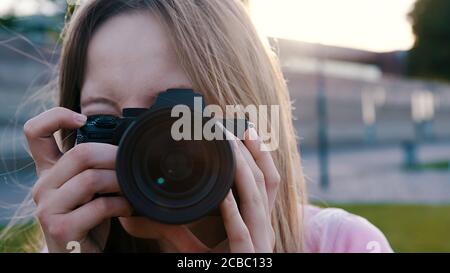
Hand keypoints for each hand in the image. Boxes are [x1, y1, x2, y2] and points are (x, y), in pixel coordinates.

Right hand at [25, 107, 132, 251]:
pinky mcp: (61, 228)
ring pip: (91, 179)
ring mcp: (48, 208)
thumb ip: (93, 166)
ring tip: (130, 188)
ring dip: (120, 181)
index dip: (55, 116)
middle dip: (115, 156)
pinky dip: (122, 204)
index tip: (83, 120)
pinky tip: (128, 208)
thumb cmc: (89, 218)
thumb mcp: (88, 189)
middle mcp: (42, 186)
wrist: (79, 255)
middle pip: (80, 153)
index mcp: (49, 171)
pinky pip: (100, 206)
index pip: (34, 132)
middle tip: (131, 164)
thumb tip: (125, 141)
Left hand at [121, 127, 279, 252]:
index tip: (247, 130)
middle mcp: (263, 232)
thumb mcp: (196, 249)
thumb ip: (179, 230)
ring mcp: (258, 247)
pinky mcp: (246, 261)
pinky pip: (241, 234)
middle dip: (251, 153)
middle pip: (266, 185)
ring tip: (228, 147)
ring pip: (256, 201)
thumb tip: (151, 213)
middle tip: (232, 129)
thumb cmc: (214, 270)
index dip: (262, 156)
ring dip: (242, 172)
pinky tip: (223, 195)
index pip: (268, 184)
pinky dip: (232, 213)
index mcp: (256, 225)